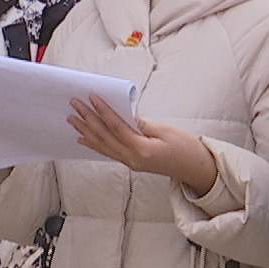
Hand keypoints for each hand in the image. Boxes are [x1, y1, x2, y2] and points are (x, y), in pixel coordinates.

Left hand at [69, 97, 218, 191]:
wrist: (196, 169)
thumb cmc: (186, 148)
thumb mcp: (165, 131)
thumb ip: (142, 124)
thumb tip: (124, 116)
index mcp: (142, 150)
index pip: (117, 128)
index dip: (103, 112)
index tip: (92, 97)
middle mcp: (132, 159)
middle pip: (105, 137)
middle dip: (88, 119)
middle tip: (74, 105)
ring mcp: (130, 163)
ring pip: (103, 146)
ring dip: (87, 131)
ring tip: (72, 119)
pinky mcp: (131, 163)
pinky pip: (109, 152)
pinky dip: (95, 144)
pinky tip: (84, 138)